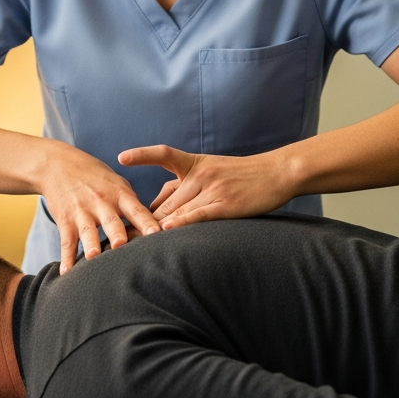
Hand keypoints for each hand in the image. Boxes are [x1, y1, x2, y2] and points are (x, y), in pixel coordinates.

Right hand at [37, 141, 160, 272]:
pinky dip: (66, 258)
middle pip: (112, 222)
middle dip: (118, 234)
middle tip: (123, 246)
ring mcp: (82, 211)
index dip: (146, 222)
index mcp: (119, 194)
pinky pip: (67, 241)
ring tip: (93, 259)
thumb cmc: (96, 177)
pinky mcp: (65, 220)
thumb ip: (133, 206)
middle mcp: (101, 202)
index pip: (136, 210)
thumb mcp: (117, 183)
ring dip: (91, 245)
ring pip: (88, 232)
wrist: (59, 165)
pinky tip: (66, 273)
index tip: (157, 234)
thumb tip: (155, 229)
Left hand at [117, 145, 293, 229]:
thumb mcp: (210, 170)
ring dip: (156, 229)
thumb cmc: (241, 175)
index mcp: (194, 163)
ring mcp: (213, 189)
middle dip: (143, 219)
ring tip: (135, 243)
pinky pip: (199, 215)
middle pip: (165, 200)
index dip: (142, 155)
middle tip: (121, 234)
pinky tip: (167, 231)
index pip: (164, 154)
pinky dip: (182, 223)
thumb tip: (154, 205)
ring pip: (178, 210)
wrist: (277, 173)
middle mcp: (201, 174)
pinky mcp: (226, 205)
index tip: (121, 157)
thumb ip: (182, 185)